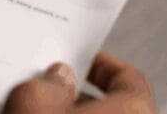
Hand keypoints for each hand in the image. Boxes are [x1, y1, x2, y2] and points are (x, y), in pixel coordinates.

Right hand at [2, 53, 156, 113]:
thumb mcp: (33, 103)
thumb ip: (48, 82)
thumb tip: (58, 77)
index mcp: (133, 111)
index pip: (129, 76)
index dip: (101, 63)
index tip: (80, 58)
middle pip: (112, 103)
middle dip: (77, 92)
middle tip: (49, 82)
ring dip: (68, 111)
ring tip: (36, 107)